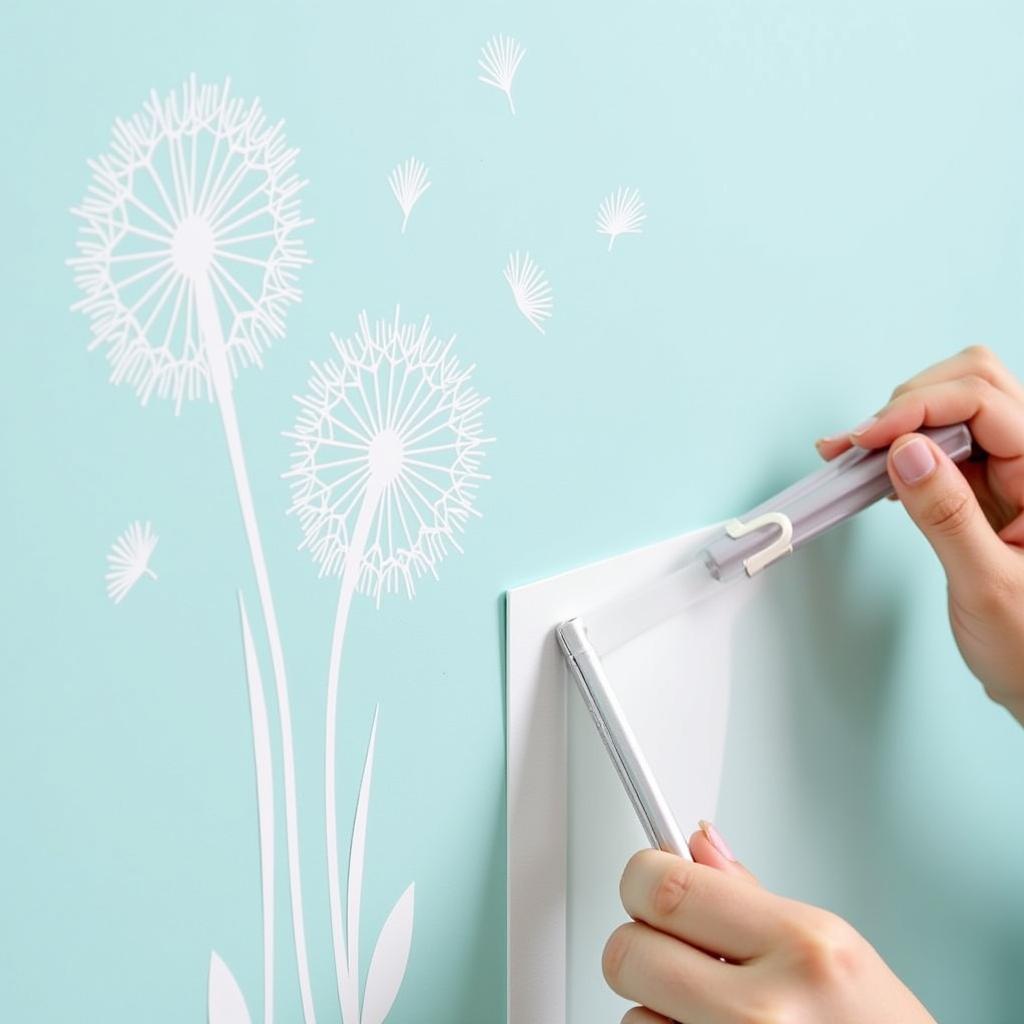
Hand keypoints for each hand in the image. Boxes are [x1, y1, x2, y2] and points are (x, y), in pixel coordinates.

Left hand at [604, 825, 935, 1023]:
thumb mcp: (835, 949)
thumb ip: (751, 896)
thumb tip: (696, 842)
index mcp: (801, 946)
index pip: (664, 887)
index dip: (640, 878)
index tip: (643, 881)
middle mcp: (766, 1009)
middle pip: (628, 952)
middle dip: (641, 946)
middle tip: (675, 952)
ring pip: (632, 1013)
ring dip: (656, 1009)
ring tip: (709, 1012)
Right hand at [816, 346, 1023, 723]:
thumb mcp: (989, 586)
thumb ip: (948, 515)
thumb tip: (906, 453)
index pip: (984, 402)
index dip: (918, 408)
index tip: (866, 439)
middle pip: (974, 384)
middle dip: (909, 402)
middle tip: (857, 443)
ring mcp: (1013, 471)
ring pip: (956, 406)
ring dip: (903, 421)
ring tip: (855, 455)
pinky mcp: (988, 487)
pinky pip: (942, 445)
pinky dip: (903, 448)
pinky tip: (876, 470)